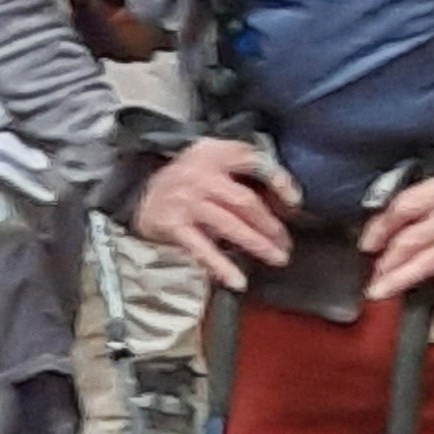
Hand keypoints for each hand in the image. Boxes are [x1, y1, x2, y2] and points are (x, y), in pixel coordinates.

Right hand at [128, 137, 298, 289]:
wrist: (139, 195)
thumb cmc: (185, 180)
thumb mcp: (208, 158)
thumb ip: (238, 167)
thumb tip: (280, 197)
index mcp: (212, 153)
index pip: (252, 160)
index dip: (278, 179)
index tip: (295, 201)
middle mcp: (199, 174)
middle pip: (244, 200)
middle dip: (270, 224)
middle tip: (286, 243)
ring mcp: (186, 201)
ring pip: (229, 224)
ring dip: (257, 244)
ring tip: (276, 258)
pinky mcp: (174, 225)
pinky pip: (203, 248)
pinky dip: (221, 266)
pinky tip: (237, 280)